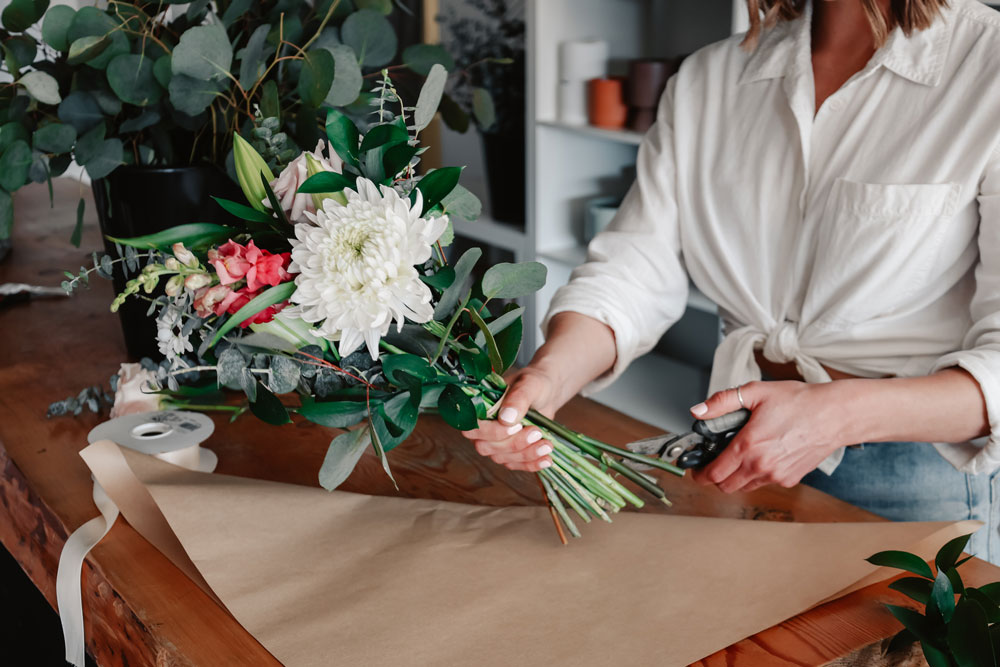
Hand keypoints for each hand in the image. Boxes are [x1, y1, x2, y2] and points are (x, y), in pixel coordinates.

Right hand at [460, 366, 561, 471]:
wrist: (547, 393)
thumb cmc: (534, 384)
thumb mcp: (529, 385)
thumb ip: (518, 398)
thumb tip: (506, 418)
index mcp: (479, 408)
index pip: (473, 428)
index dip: (492, 432)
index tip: (517, 426)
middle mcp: (483, 429)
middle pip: (487, 447)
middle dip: (514, 444)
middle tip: (537, 432)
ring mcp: (495, 443)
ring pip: (503, 458)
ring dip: (526, 454)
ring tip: (547, 445)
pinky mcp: (510, 453)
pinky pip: (516, 465)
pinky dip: (532, 464)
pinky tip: (546, 460)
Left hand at [688, 380, 858, 492]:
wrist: (835, 415)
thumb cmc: (799, 402)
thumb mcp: (756, 392)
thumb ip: (722, 402)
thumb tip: (698, 411)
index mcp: (748, 446)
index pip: (713, 474)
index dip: (699, 473)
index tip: (695, 468)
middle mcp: (761, 466)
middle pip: (725, 486)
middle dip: (714, 477)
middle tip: (713, 462)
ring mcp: (776, 476)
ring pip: (744, 487)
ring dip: (735, 477)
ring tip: (738, 456)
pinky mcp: (789, 479)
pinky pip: (764, 483)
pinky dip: (756, 475)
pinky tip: (762, 455)